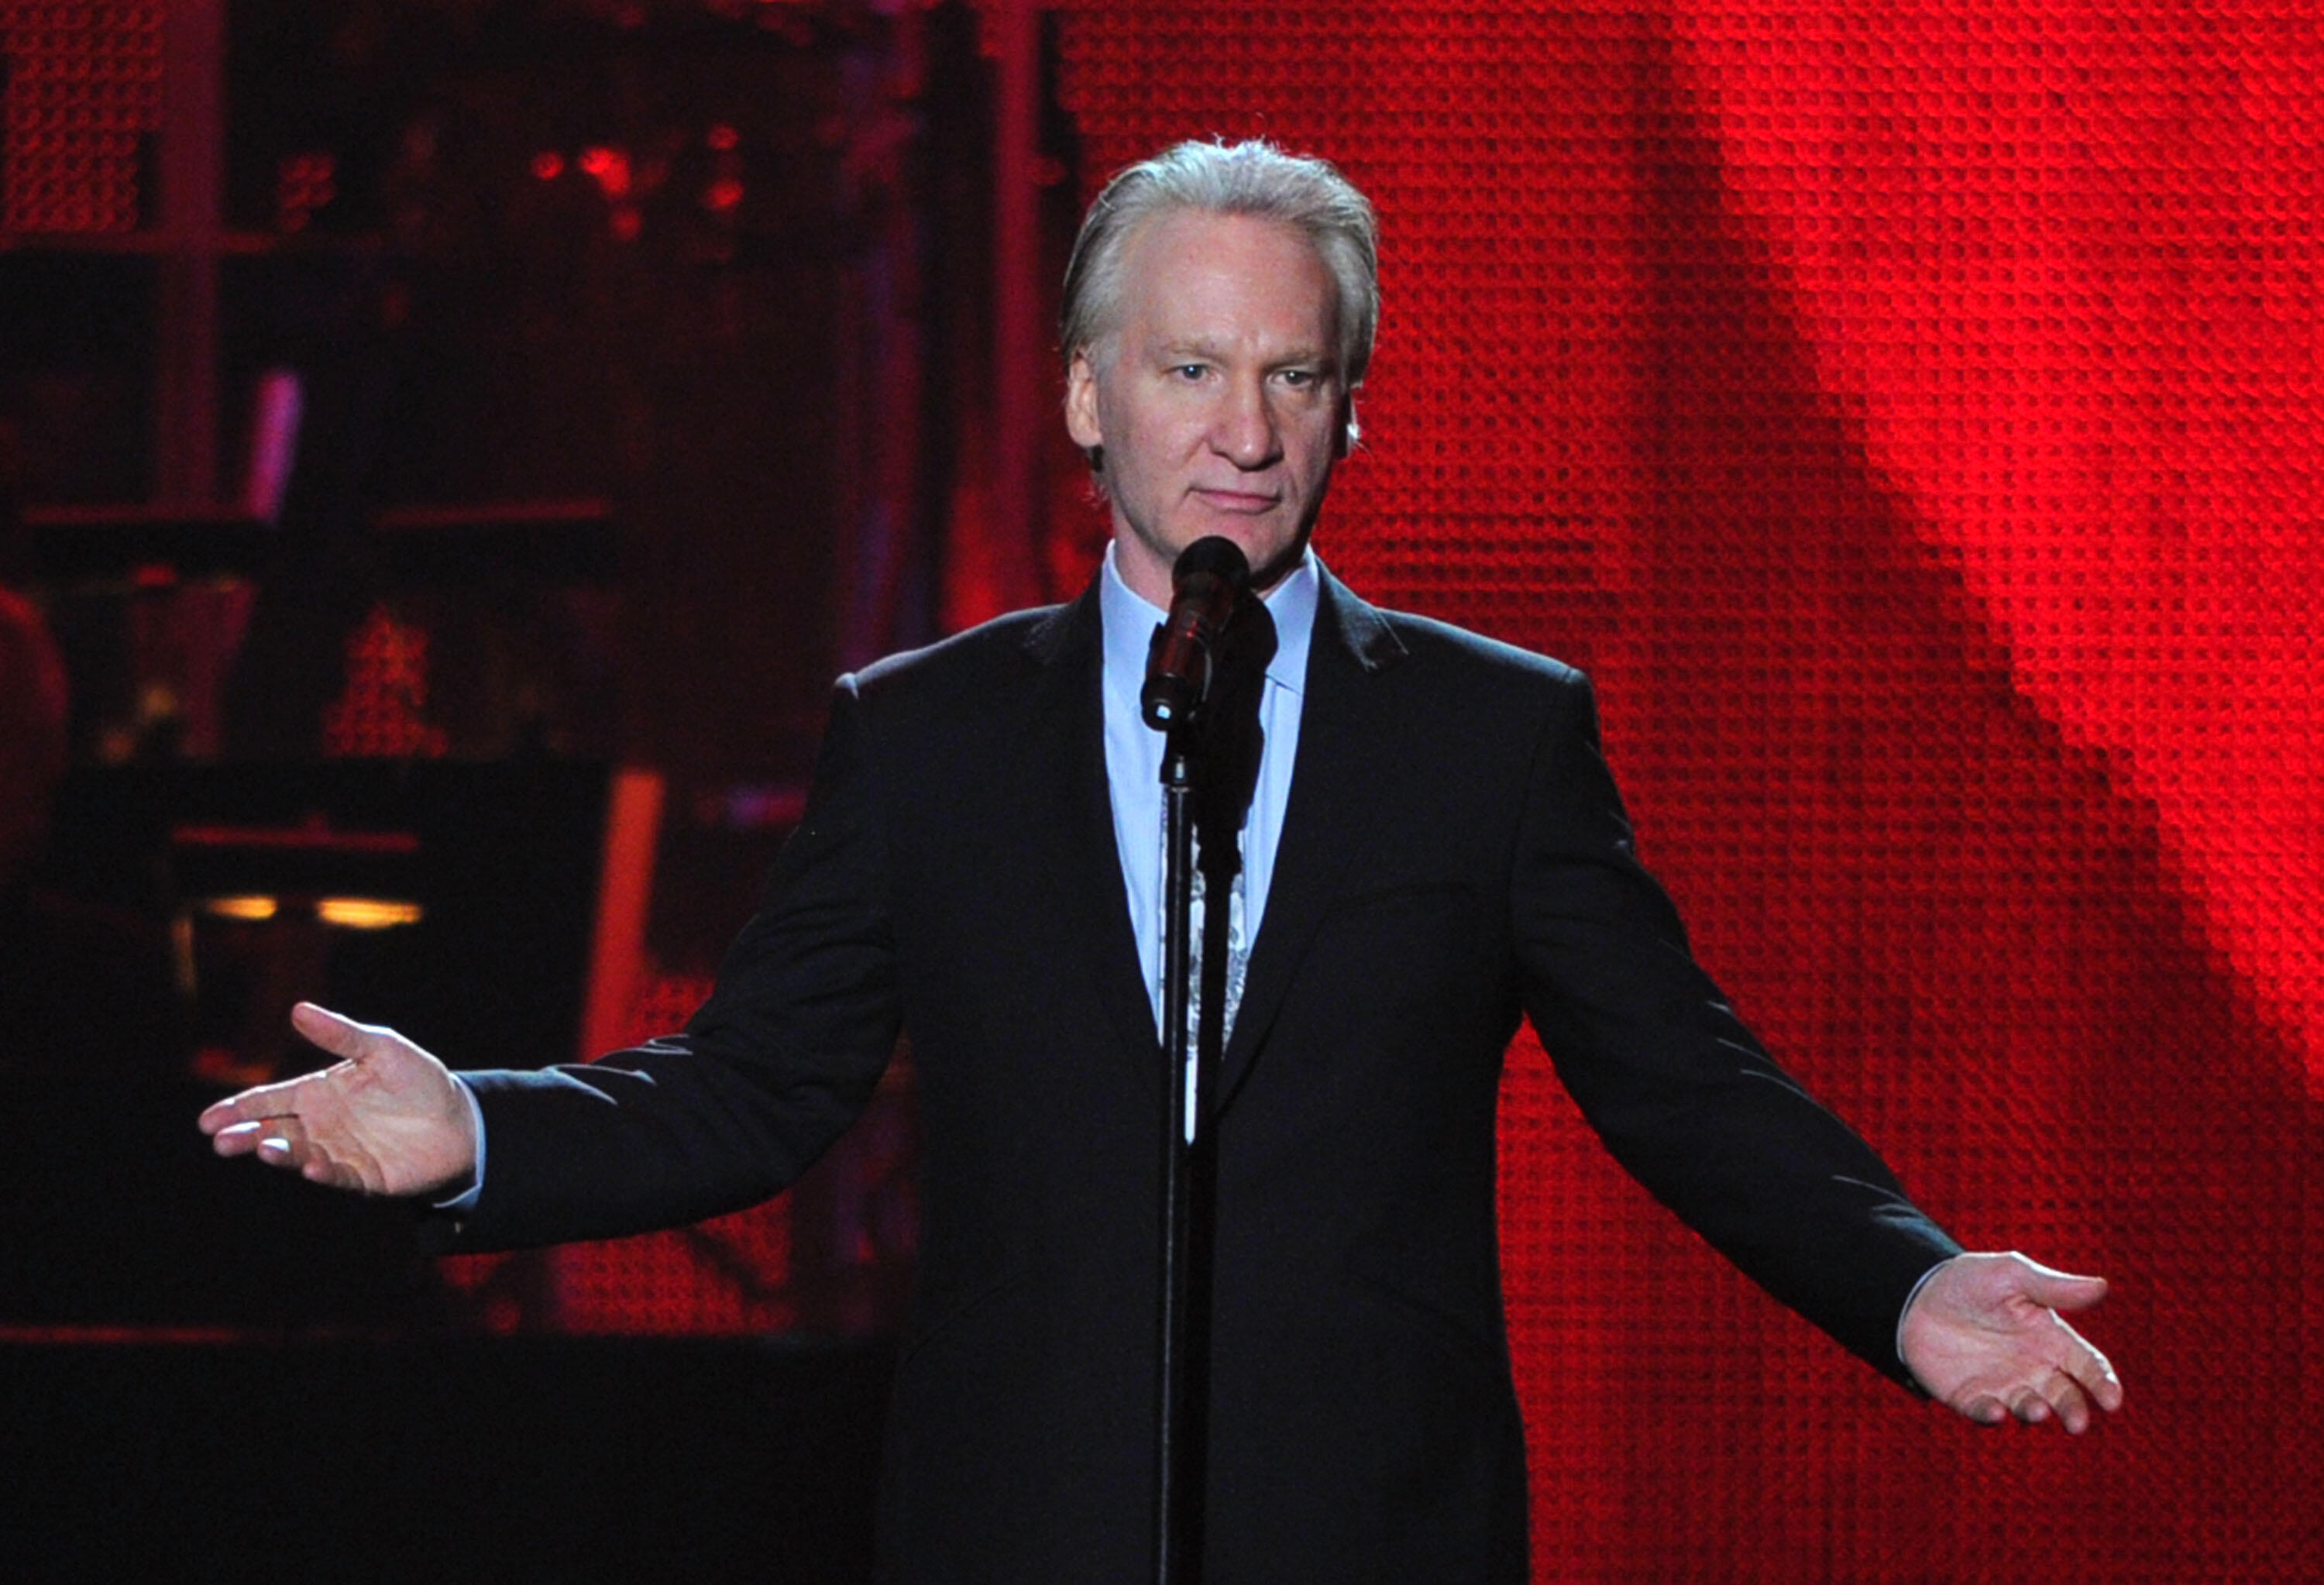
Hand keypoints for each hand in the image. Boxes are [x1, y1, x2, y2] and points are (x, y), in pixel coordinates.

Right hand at [198, 1002, 477, 1197]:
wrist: (460, 1118)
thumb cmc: (418, 1080)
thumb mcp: (381, 1049)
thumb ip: (341, 1034)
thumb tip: (297, 1009)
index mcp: (318, 1092)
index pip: (269, 1100)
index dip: (238, 1109)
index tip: (208, 1120)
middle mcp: (320, 1124)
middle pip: (273, 1130)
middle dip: (245, 1135)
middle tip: (219, 1140)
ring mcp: (338, 1151)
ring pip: (297, 1153)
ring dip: (279, 1152)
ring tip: (264, 1148)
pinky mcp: (362, 1176)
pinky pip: (336, 1174)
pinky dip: (323, 1171)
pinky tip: (312, 1165)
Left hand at [1900, 1251, 2123, 1433]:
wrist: (1916, 1294)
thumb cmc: (1970, 1281)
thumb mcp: (2011, 1275)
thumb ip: (2053, 1287)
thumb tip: (2102, 1286)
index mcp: (2051, 1339)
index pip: (2087, 1366)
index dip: (2103, 1383)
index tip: (2111, 1400)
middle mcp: (2033, 1368)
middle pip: (2064, 1396)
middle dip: (2074, 1411)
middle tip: (2077, 1423)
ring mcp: (2003, 1385)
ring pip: (2029, 1409)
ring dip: (2035, 1413)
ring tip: (2038, 1409)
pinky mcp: (1970, 1397)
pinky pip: (1985, 1413)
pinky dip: (1992, 1416)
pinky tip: (1996, 1412)